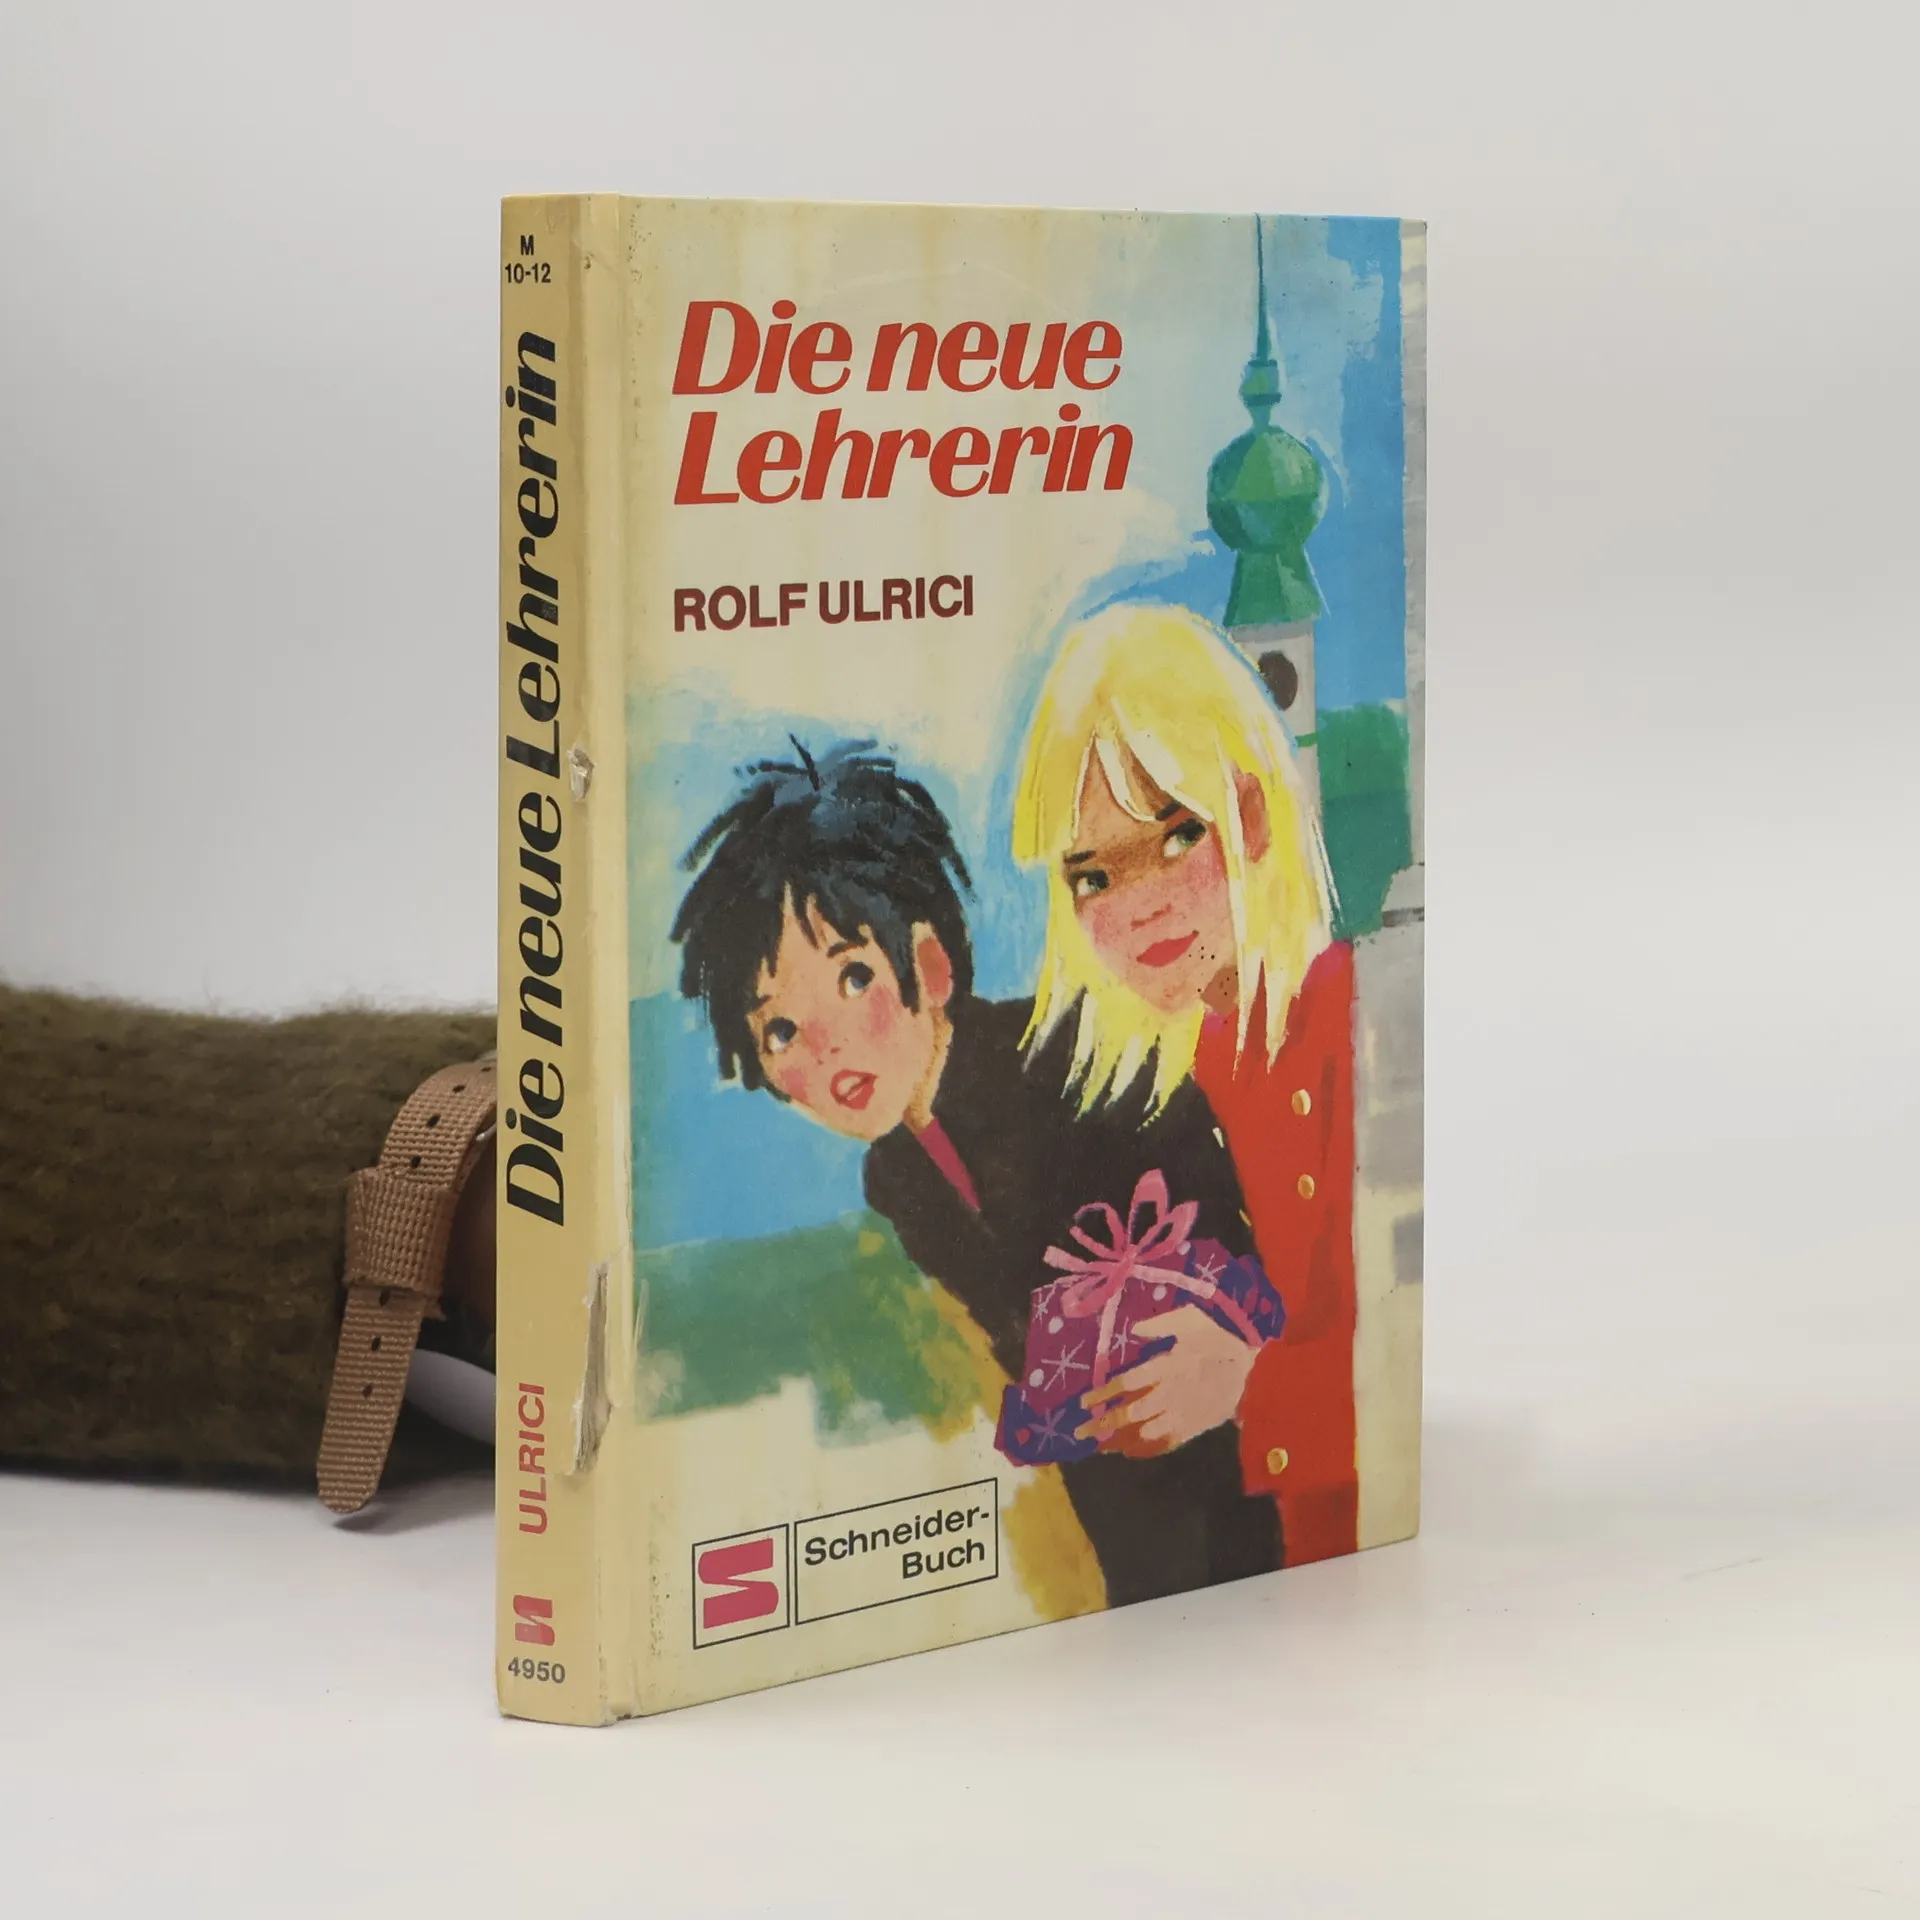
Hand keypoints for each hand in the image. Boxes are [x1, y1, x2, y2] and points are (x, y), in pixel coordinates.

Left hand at [1076, 1306, 1258, 1454]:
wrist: (1253, 1375)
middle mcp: (1169, 1394)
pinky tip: (1130, 1452)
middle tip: (1081, 1431)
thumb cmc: (1219, 1344)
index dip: (1104, 1393)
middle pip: (1130, 1413)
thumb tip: (1134, 1329)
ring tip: (1099, 1446)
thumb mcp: (1192, 1321)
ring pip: (1144, 1433)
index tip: (1084, 1402)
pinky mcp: (1193, 1429)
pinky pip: (1164, 1444)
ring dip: (1119, 1440)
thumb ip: (1161, 1324)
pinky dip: (1145, 1450)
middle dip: (1103, 1424)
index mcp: (1167, 1367)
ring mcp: (1181, 1415)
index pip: (1127, 1383)